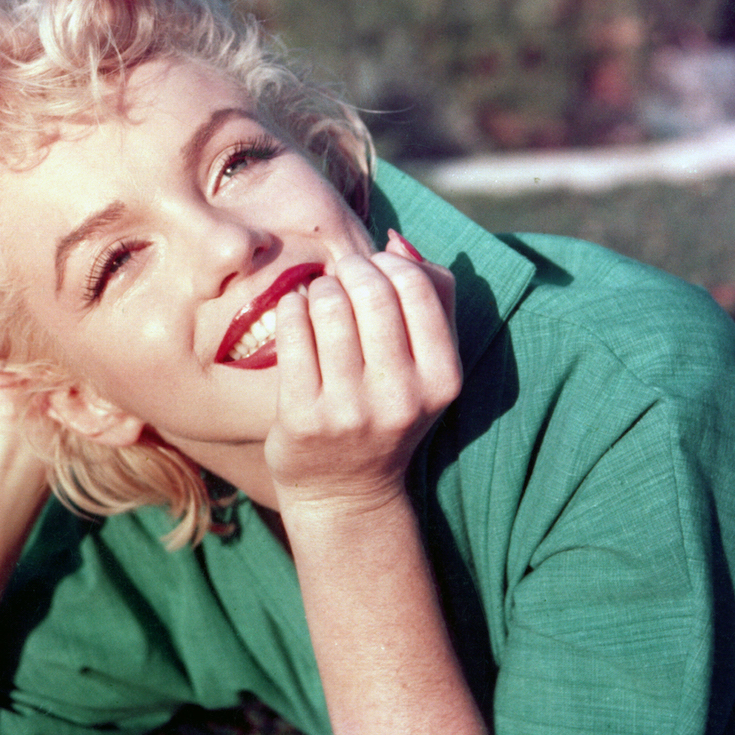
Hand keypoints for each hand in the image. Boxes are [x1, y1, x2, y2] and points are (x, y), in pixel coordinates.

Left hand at [264, 231, 460, 521]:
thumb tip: (397, 243)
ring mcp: (349, 411)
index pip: (417, 288)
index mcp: (442, 380)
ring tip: (321, 298)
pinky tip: (299, 313)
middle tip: (342, 276)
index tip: (376, 270)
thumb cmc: (389, 409)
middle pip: (371, 292)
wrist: (347, 490)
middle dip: (351, 270)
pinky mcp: (303, 418)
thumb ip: (432, 299)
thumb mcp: (429, 366)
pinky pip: (292, 331)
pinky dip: (294, 308)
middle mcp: (401, 398)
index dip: (391, 264)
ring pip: (328, 306)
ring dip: (321, 288)